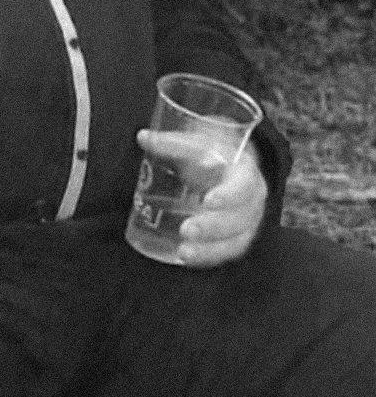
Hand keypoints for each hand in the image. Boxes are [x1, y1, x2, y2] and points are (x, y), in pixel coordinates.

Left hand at [137, 130, 267, 266]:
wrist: (230, 165)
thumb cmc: (212, 153)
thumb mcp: (196, 142)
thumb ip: (171, 142)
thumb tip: (143, 137)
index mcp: (246, 174)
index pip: (243, 186)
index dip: (228, 195)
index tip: (208, 201)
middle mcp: (252, 201)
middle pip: (239, 219)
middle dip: (212, 228)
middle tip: (185, 230)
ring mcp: (247, 223)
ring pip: (235, 241)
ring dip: (210, 250)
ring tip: (183, 253)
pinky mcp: (236, 237)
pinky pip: (227, 252)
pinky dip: (209, 258)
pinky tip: (187, 259)